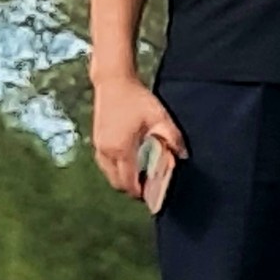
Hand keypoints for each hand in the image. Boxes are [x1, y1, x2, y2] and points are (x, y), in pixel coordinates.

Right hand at [90, 72, 185, 199]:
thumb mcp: (160, 117)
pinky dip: (117, 170)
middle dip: (133, 189)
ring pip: (110, 175)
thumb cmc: (137, 99)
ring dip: (124, 180)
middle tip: (151, 188)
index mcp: (121, 148)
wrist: (113, 83)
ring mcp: (99, 147)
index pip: (130, 181)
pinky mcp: (97, 142)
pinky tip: (131, 164)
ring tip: (143, 177)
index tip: (154, 197)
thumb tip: (183, 156)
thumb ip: (172, 138)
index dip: (142, 192)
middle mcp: (106, 151)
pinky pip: (106, 165)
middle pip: (118, 183)